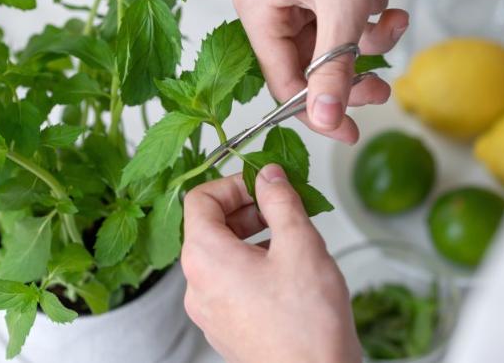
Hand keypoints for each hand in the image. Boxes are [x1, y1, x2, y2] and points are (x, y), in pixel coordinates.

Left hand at [181, 164, 360, 362]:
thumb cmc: (306, 323)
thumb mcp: (299, 244)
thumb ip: (280, 201)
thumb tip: (269, 176)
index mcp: (205, 258)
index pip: (200, 199)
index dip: (233, 182)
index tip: (263, 183)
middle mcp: (197, 285)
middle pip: (209, 227)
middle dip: (248, 210)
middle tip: (283, 207)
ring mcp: (209, 311)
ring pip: (223, 256)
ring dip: (254, 238)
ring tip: (292, 241)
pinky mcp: (226, 328)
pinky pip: (231, 284)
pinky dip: (253, 266)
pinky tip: (288, 273)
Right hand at [234, 0, 417, 143]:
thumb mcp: (344, 8)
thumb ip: (333, 69)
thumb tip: (326, 120)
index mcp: (258, 9)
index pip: (282, 81)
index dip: (317, 111)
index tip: (350, 132)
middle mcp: (273, 4)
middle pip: (310, 67)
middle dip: (351, 76)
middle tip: (381, 90)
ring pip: (335, 47)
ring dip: (369, 44)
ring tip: (394, 26)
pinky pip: (348, 24)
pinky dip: (372, 21)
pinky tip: (390, 6)